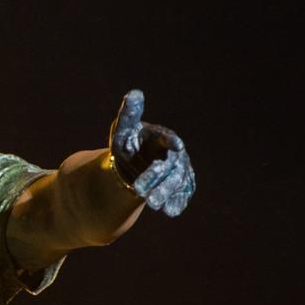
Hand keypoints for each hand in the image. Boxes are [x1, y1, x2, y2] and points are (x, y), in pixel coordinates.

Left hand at [109, 90, 194, 216]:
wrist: (132, 167)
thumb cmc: (128, 145)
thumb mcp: (123, 131)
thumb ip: (129, 116)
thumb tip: (135, 93)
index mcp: (160, 137)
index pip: (168, 138)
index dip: (172, 141)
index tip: (176, 145)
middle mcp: (174, 153)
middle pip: (170, 165)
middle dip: (157, 178)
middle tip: (140, 190)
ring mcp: (179, 170)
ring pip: (177, 181)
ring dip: (166, 193)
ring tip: (154, 204)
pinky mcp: (180, 185)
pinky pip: (182, 193)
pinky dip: (177, 202)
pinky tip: (170, 211)